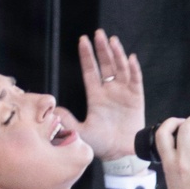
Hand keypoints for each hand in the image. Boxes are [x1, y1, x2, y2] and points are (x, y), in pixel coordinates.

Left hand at [71, 29, 145, 160]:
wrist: (120, 154)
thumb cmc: (101, 144)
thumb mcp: (81, 132)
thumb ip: (68, 121)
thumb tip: (53, 110)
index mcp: (96, 96)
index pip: (90, 71)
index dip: (87, 56)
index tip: (82, 40)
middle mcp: (109, 91)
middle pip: (106, 65)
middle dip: (102, 49)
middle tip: (98, 33)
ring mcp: (123, 93)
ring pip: (120, 68)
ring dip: (117, 54)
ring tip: (113, 41)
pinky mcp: (136, 98)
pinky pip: (136, 80)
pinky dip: (134, 69)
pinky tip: (130, 58)